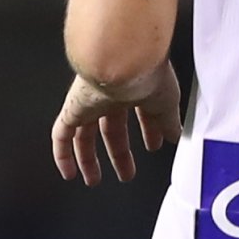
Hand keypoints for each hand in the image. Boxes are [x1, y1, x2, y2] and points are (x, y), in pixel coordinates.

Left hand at [50, 65, 182, 185]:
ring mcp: (90, 100)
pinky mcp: (73, 107)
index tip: (152, 145)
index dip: (146, 132)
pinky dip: (63, 155)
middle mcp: (110, 93)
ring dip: (88, 159)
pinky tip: (68, 171)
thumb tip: (177, 135)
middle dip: (119, 152)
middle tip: (125, 172)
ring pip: (84, 134)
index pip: (139, 113)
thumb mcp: (167, 103)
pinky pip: (61, 134)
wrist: (125, 58)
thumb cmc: (147, 70)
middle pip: (111, 128)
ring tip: (94, 179)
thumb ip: (169, 122)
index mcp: (135, 87)